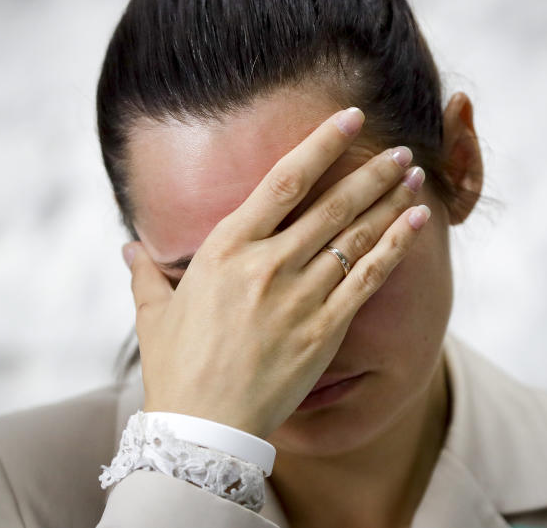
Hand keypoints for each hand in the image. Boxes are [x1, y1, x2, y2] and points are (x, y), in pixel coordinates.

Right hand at [121, 107, 430, 438]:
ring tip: (414, 173)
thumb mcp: (154, 314)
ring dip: (391, 199)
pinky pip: (370, 277)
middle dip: (371, 170)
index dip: (322, 144)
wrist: (204, 427)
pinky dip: (397, 245)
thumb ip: (145, 273)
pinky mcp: (325, 329)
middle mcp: (268, 263)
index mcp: (226, 248)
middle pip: (332, 202)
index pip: (284, 180)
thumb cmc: (176, 369)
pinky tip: (419, 221)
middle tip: (400, 146)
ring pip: (357, 234)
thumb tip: (127, 248)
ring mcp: (301, 295)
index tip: (349, 119)